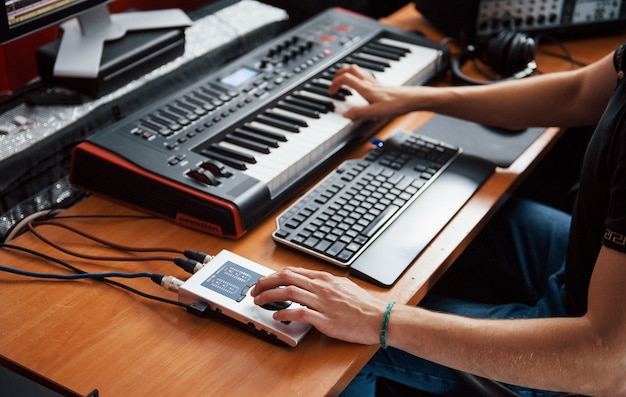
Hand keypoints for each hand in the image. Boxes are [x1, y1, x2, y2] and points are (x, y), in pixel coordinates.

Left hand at [251, 267, 386, 344]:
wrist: (379, 318)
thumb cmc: (364, 306)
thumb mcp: (343, 287)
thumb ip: (326, 285)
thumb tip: (312, 286)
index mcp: (324, 279)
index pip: (293, 271)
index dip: (274, 276)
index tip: (265, 281)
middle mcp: (321, 287)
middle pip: (286, 278)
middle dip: (266, 282)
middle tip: (254, 290)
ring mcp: (321, 302)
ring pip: (288, 293)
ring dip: (269, 296)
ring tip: (259, 301)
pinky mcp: (324, 319)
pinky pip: (299, 313)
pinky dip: (285, 313)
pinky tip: (277, 316)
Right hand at [328, 64, 420, 119]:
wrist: (412, 99)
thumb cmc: (396, 104)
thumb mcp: (375, 113)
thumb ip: (358, 113)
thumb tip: (345, 114)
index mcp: (365, 88)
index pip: (345, 78)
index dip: (334, 83)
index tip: (330, 92)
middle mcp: (369, 82)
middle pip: (350, 68)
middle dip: (339, 73)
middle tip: (333, 82)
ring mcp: (375, 82)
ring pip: (358, 70)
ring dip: (348, 73)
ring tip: (343, 81)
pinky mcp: (381, 85)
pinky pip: (366, 76)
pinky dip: (358, 77)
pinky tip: (360, 86)